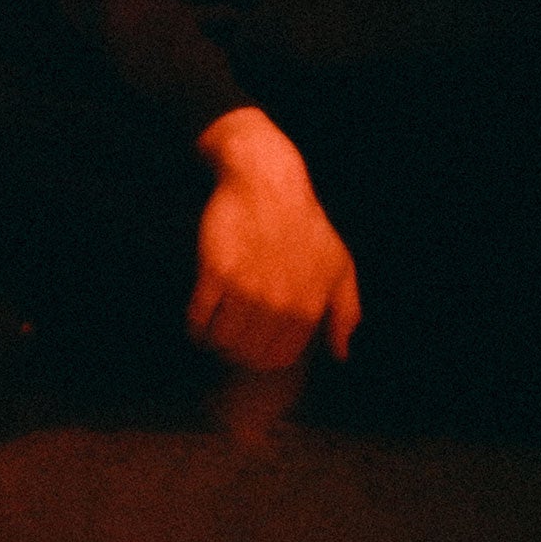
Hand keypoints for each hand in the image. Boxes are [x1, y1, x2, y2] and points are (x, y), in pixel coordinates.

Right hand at [189, 107, 361, 370]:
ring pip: (220, 341)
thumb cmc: (305, 224)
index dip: (260, 357)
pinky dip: (195, 325)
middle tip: (227, 338)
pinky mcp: (216, 271)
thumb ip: (346, 313)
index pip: (277, 358)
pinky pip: (198, 317)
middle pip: (246, 353)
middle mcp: (278, 302)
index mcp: (308, 306)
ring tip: (211, 330)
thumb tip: (340, 354)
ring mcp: (246, 288)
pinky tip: (197, 317)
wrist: (267, 183)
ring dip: (213, 341)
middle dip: (235, 352)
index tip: (250, 346)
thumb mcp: (339, 265)